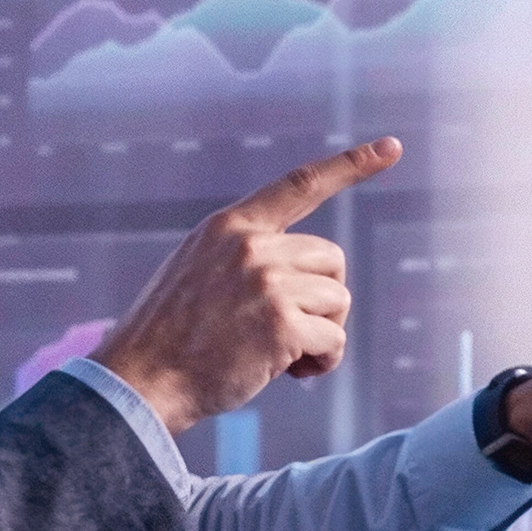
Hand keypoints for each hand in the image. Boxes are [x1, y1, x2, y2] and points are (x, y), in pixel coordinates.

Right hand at [90, 137, 396, 436]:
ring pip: (336, 299)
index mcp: (228, 228)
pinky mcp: (280, 323)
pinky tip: (294, 373)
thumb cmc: (168, 341)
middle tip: (293, 332)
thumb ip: (244, 259)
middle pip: (331, 258)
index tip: (392, 147)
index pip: (299, 185)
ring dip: (322, 332)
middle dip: (322, 297)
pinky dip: (323, 361)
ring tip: (285, 357)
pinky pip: (333, 339)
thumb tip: (303, 277)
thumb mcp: (196, 273)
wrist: (140, 383)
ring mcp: (266, 282)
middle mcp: (250, 246)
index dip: (351, 166)